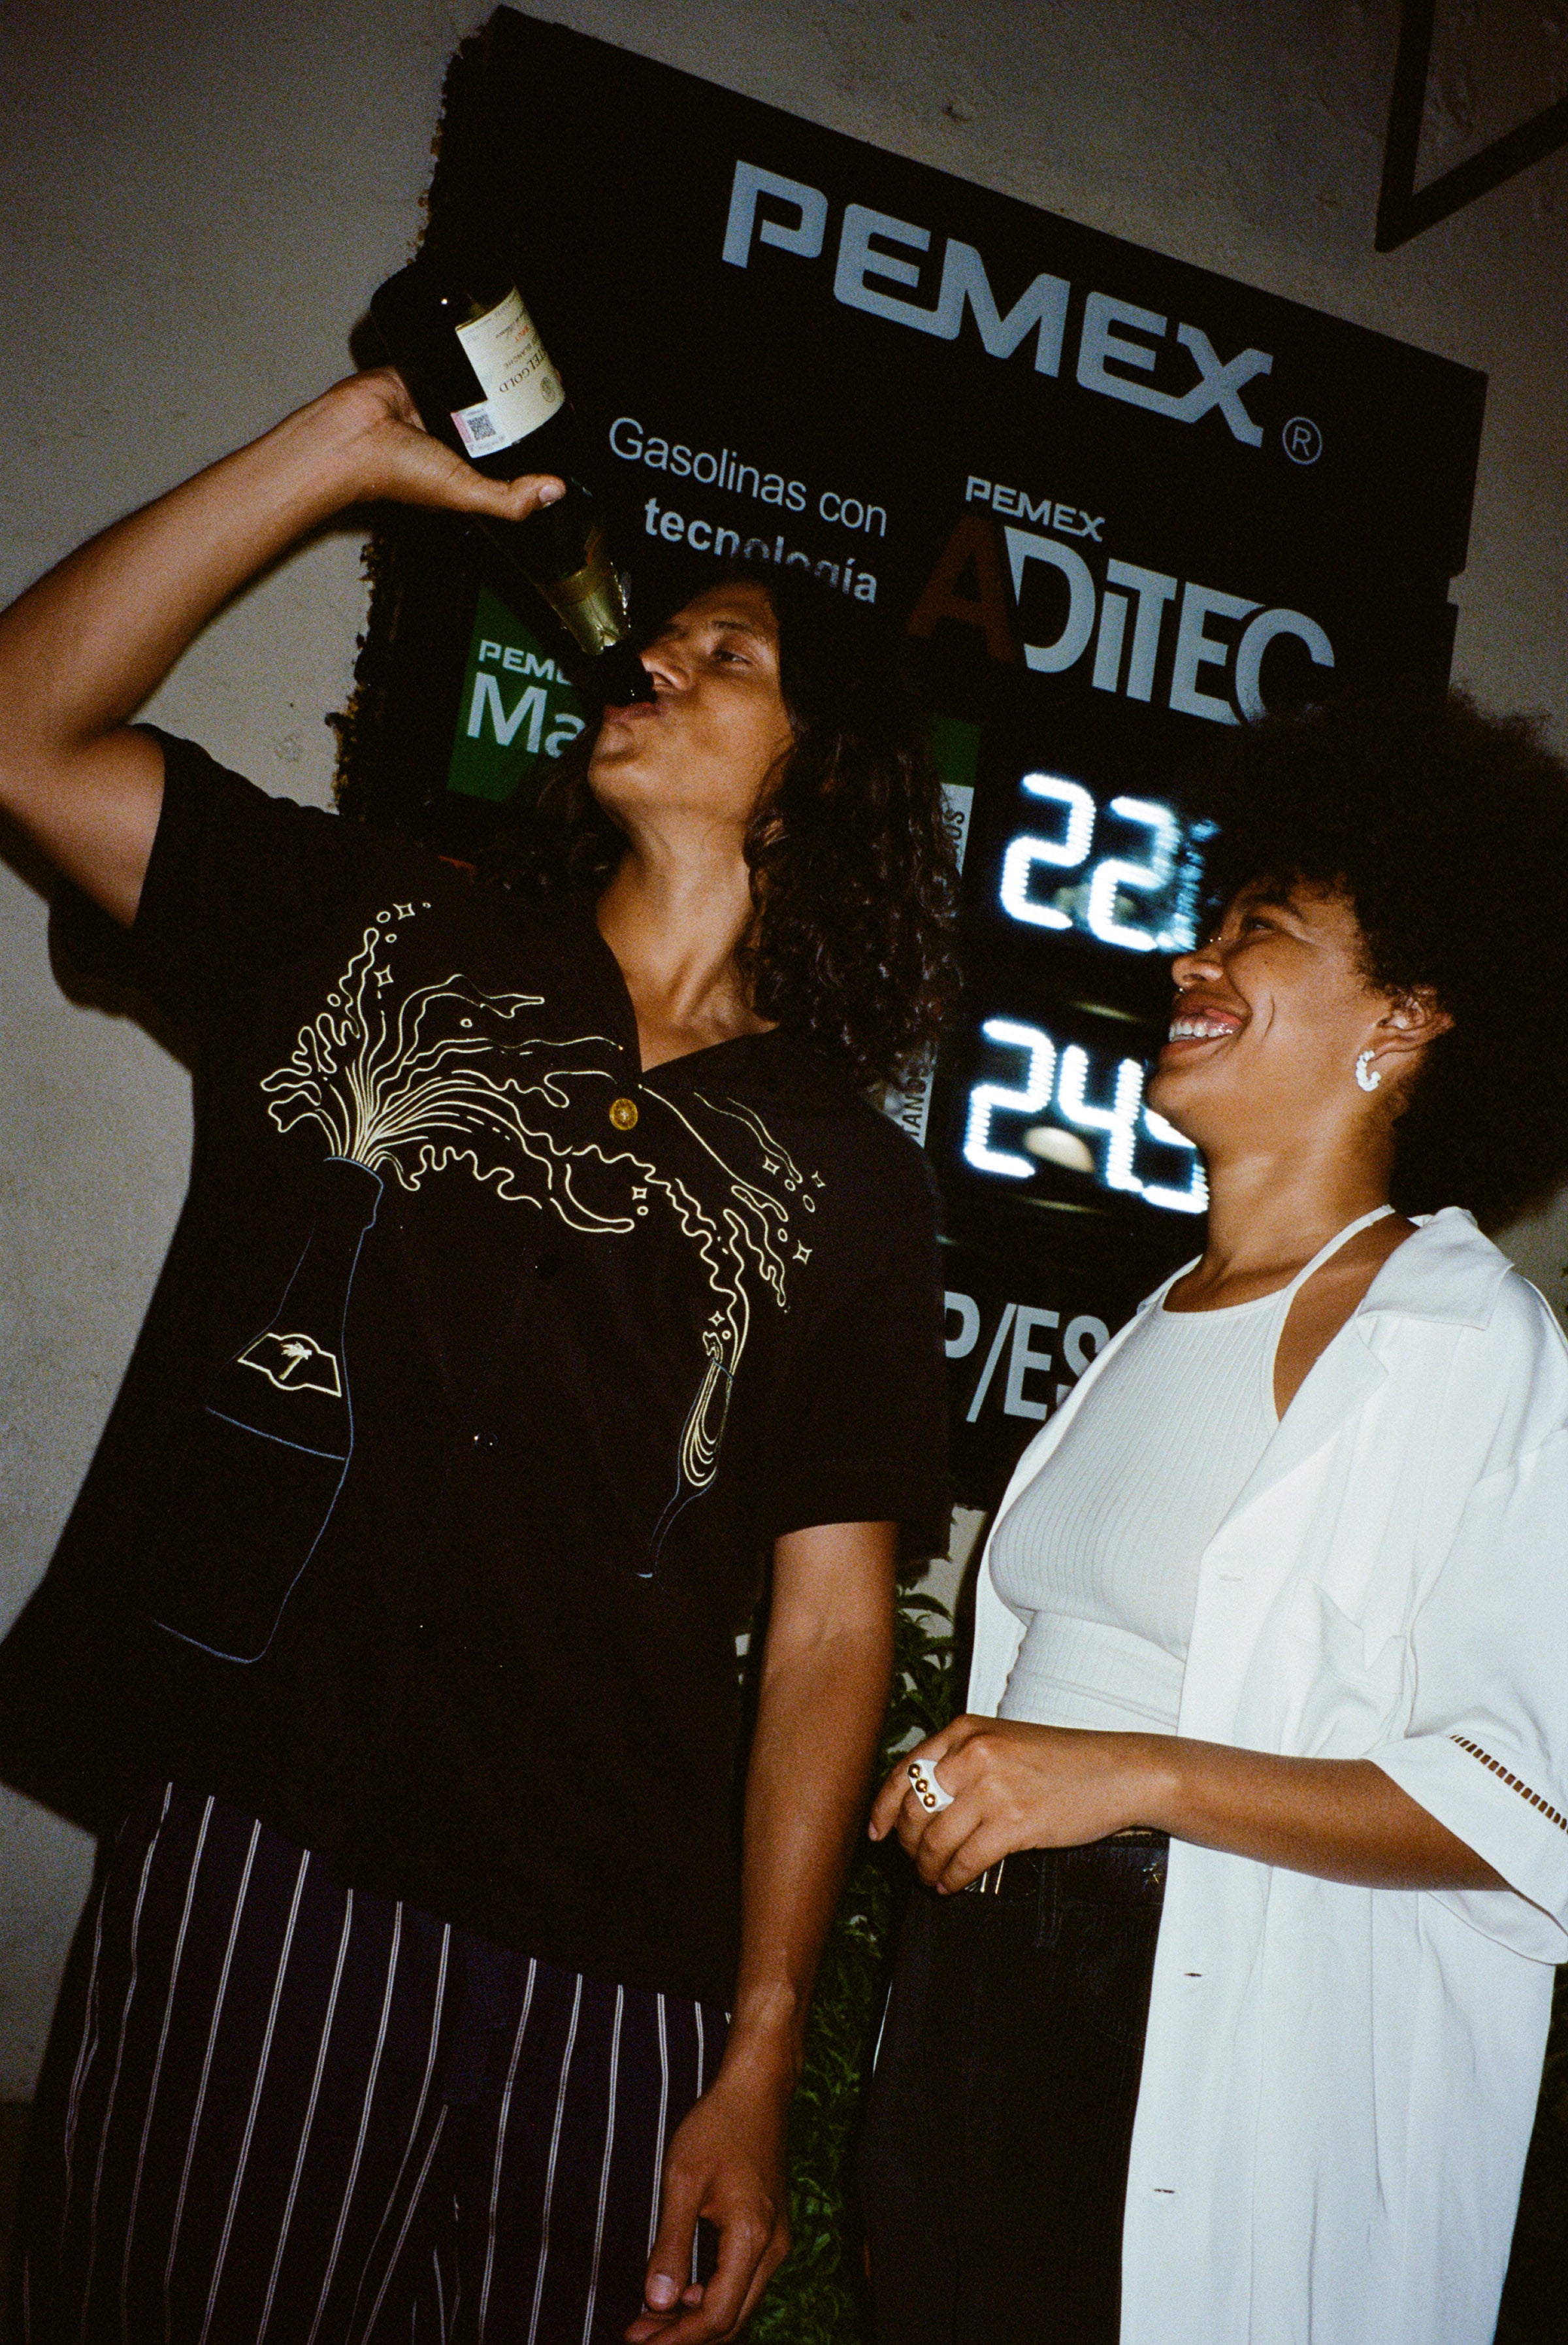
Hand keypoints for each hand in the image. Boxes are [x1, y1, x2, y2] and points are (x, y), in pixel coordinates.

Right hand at [320, 366, 565, 520]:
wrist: (351, 435)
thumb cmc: (396, 471)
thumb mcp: (464, 492)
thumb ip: (510, 498)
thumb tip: (556, 492)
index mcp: (465, 468)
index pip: (511, 450)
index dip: (534, 435)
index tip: (556, 414)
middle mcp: (453, 437)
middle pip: (499, 414)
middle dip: (521, 399)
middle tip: (546, 377)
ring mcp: (437, 403)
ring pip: (478, 384)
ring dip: (497, 371)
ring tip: (523, 353)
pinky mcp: (420, 374)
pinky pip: (450, 359)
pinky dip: (465, 351)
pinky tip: (489, 340)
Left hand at [626, 2059, 790, 2342]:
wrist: (757, 2090)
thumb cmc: (718, 2126)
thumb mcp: (683, 2181)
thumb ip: (670, 2244)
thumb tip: (657, 2301)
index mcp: (752, 2237)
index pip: (716, 2315)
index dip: (677, 2338)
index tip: (637, 2340)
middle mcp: (772, 2248)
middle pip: (731, 2319)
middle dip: (685, 2335)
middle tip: (637, 2335)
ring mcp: (776, 2240)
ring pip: (739, 2304)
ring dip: (697, 2318)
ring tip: (651, 2317)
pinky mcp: (771, 2231)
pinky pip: (744, 2281)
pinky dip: (712, 2296)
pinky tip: (682, 2291)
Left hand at [868, 1715, 1161, 1891]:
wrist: (1117, 1771)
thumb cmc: (1063, 1759)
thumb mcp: (1004, 1741)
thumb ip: (962, 1761)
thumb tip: (921, 1801)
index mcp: (966, 1730)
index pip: (906, 1771)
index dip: (884, 1808)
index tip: (877, 1831)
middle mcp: (973, 1754)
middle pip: (915, 1810)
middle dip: (908, 1844)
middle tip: (913, 1860)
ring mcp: (994, 1788)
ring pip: (936, 1840)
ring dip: (927, 1866)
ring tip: (931, 1877)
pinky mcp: (1015, 1822)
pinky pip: (965, 1860)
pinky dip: (952, 1879)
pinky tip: (952, 1884)